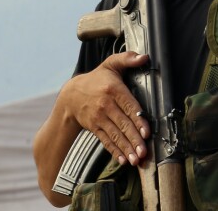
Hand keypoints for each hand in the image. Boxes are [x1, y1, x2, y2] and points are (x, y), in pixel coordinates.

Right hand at [63, 51, 150, 165]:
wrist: (71, 95)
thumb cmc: (97, 79)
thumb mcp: (111, 64)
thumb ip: (127, 59)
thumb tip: (144, 57)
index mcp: (113, 89)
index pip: (128, 105)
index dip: (138, 119)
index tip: (146, 131)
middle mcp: (106, 105)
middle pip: (123, 124)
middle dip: (134, 139)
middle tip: (144, 151)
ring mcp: (99, 118)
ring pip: (116, 135)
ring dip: (127, 148)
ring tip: (137, 159)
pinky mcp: (95, 128)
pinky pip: (106, 141)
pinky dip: (115, 151)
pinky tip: (124, 160)